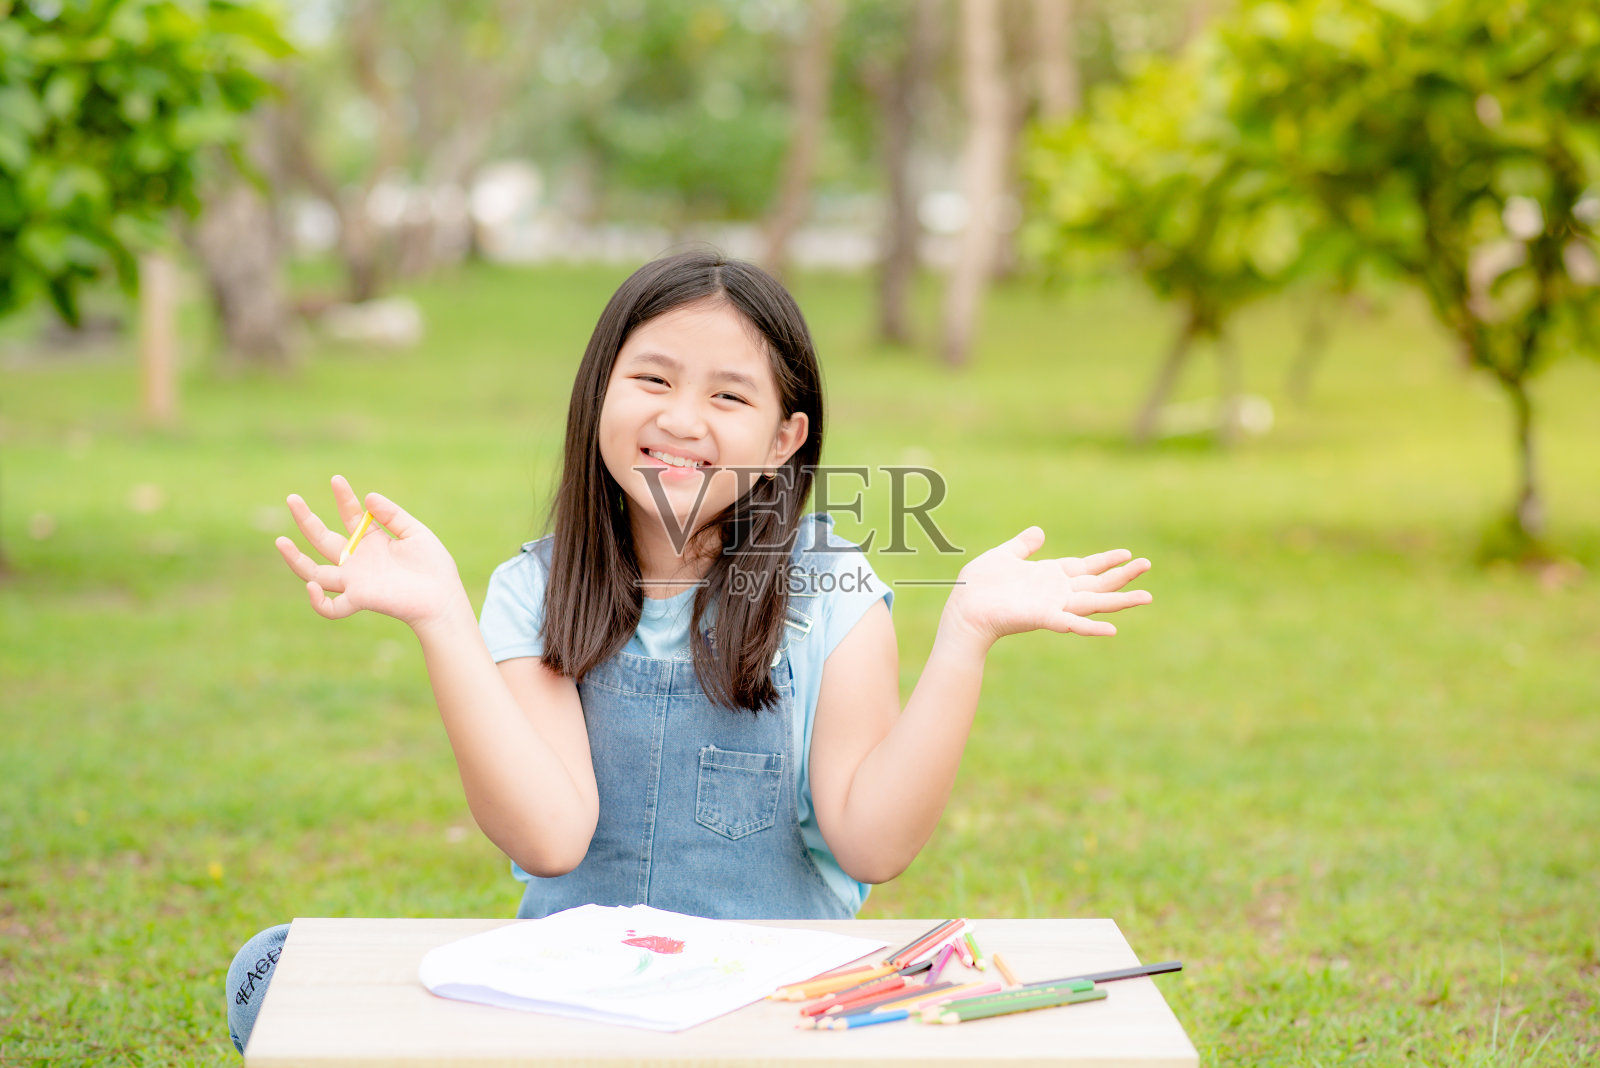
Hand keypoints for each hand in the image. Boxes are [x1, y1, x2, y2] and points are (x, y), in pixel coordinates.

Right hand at [275, 475, 466, 629]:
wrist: (443, 597)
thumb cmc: (434, 567)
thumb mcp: (415, 532)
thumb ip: (392, 515)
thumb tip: (368, 496)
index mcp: (372, 542)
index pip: (350, 515)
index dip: (343, 498)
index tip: (336, 479)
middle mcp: (358, 561)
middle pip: (322, 539)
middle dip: (305, 520)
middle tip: (292, 498)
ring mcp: (356, 581)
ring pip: (314, 572)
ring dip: (295, 559)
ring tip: (280, 541)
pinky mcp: (360, 599)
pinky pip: (331, 607)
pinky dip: (318, 601)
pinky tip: (311, 585)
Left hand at [939, 526, 1151, 653]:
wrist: (963, 609)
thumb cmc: (979, 586)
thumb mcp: (1004, 556)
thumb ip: (1023, 546)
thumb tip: (1039, 531)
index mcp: (1048, 576)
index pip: (1085, 568)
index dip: (1106, 561)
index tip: (1128, 554)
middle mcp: (1056, 592)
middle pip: (1097, 584)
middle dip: (1122, 575)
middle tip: (1148, 565)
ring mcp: (1052, 606)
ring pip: (1093, 603)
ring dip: (1120, 601)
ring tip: (1146, 597)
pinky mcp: (1042, 618)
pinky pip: (1070, 624)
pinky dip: (1090, 628)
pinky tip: (1112, 630)